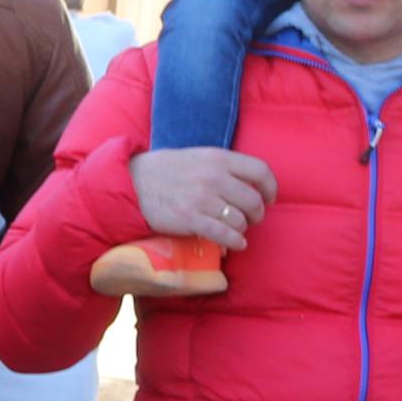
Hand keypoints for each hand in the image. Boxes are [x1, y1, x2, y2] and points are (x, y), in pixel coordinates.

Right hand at [129, 146, 279, 253]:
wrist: (131, 182)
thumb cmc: (163, 170)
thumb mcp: (196, 156)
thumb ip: (221, 166)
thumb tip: (246, 183)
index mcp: (217, 158)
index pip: (260, 171)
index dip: (270, 188)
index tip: (269, 197)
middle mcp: (213, 177)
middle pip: (253, 200)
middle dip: (257, 214)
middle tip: (252, 218)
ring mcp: (202, 199)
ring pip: (240, 220)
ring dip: (242, 228)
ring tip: (236, 230)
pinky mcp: (190, 219)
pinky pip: (224, 234)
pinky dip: (235, 242)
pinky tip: (236, 244)